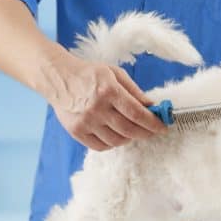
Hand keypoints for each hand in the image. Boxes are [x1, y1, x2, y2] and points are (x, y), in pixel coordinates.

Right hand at [39, 51, 166, 150]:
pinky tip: (117, 134)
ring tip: (133, 130)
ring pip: (117, 141)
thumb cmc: (89, 74)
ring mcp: (86, 122)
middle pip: (129, 130)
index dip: (153, 123)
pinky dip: (113, 143)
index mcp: (108, 91)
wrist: (58, 78)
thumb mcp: (115, 74)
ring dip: (130, 138)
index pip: (137, 113)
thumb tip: (152, 107)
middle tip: (152, 131)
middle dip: (146, 133)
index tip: (163, 126)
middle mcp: (97, 108)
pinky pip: (101, 146)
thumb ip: (135, 91)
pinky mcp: (76, 132)